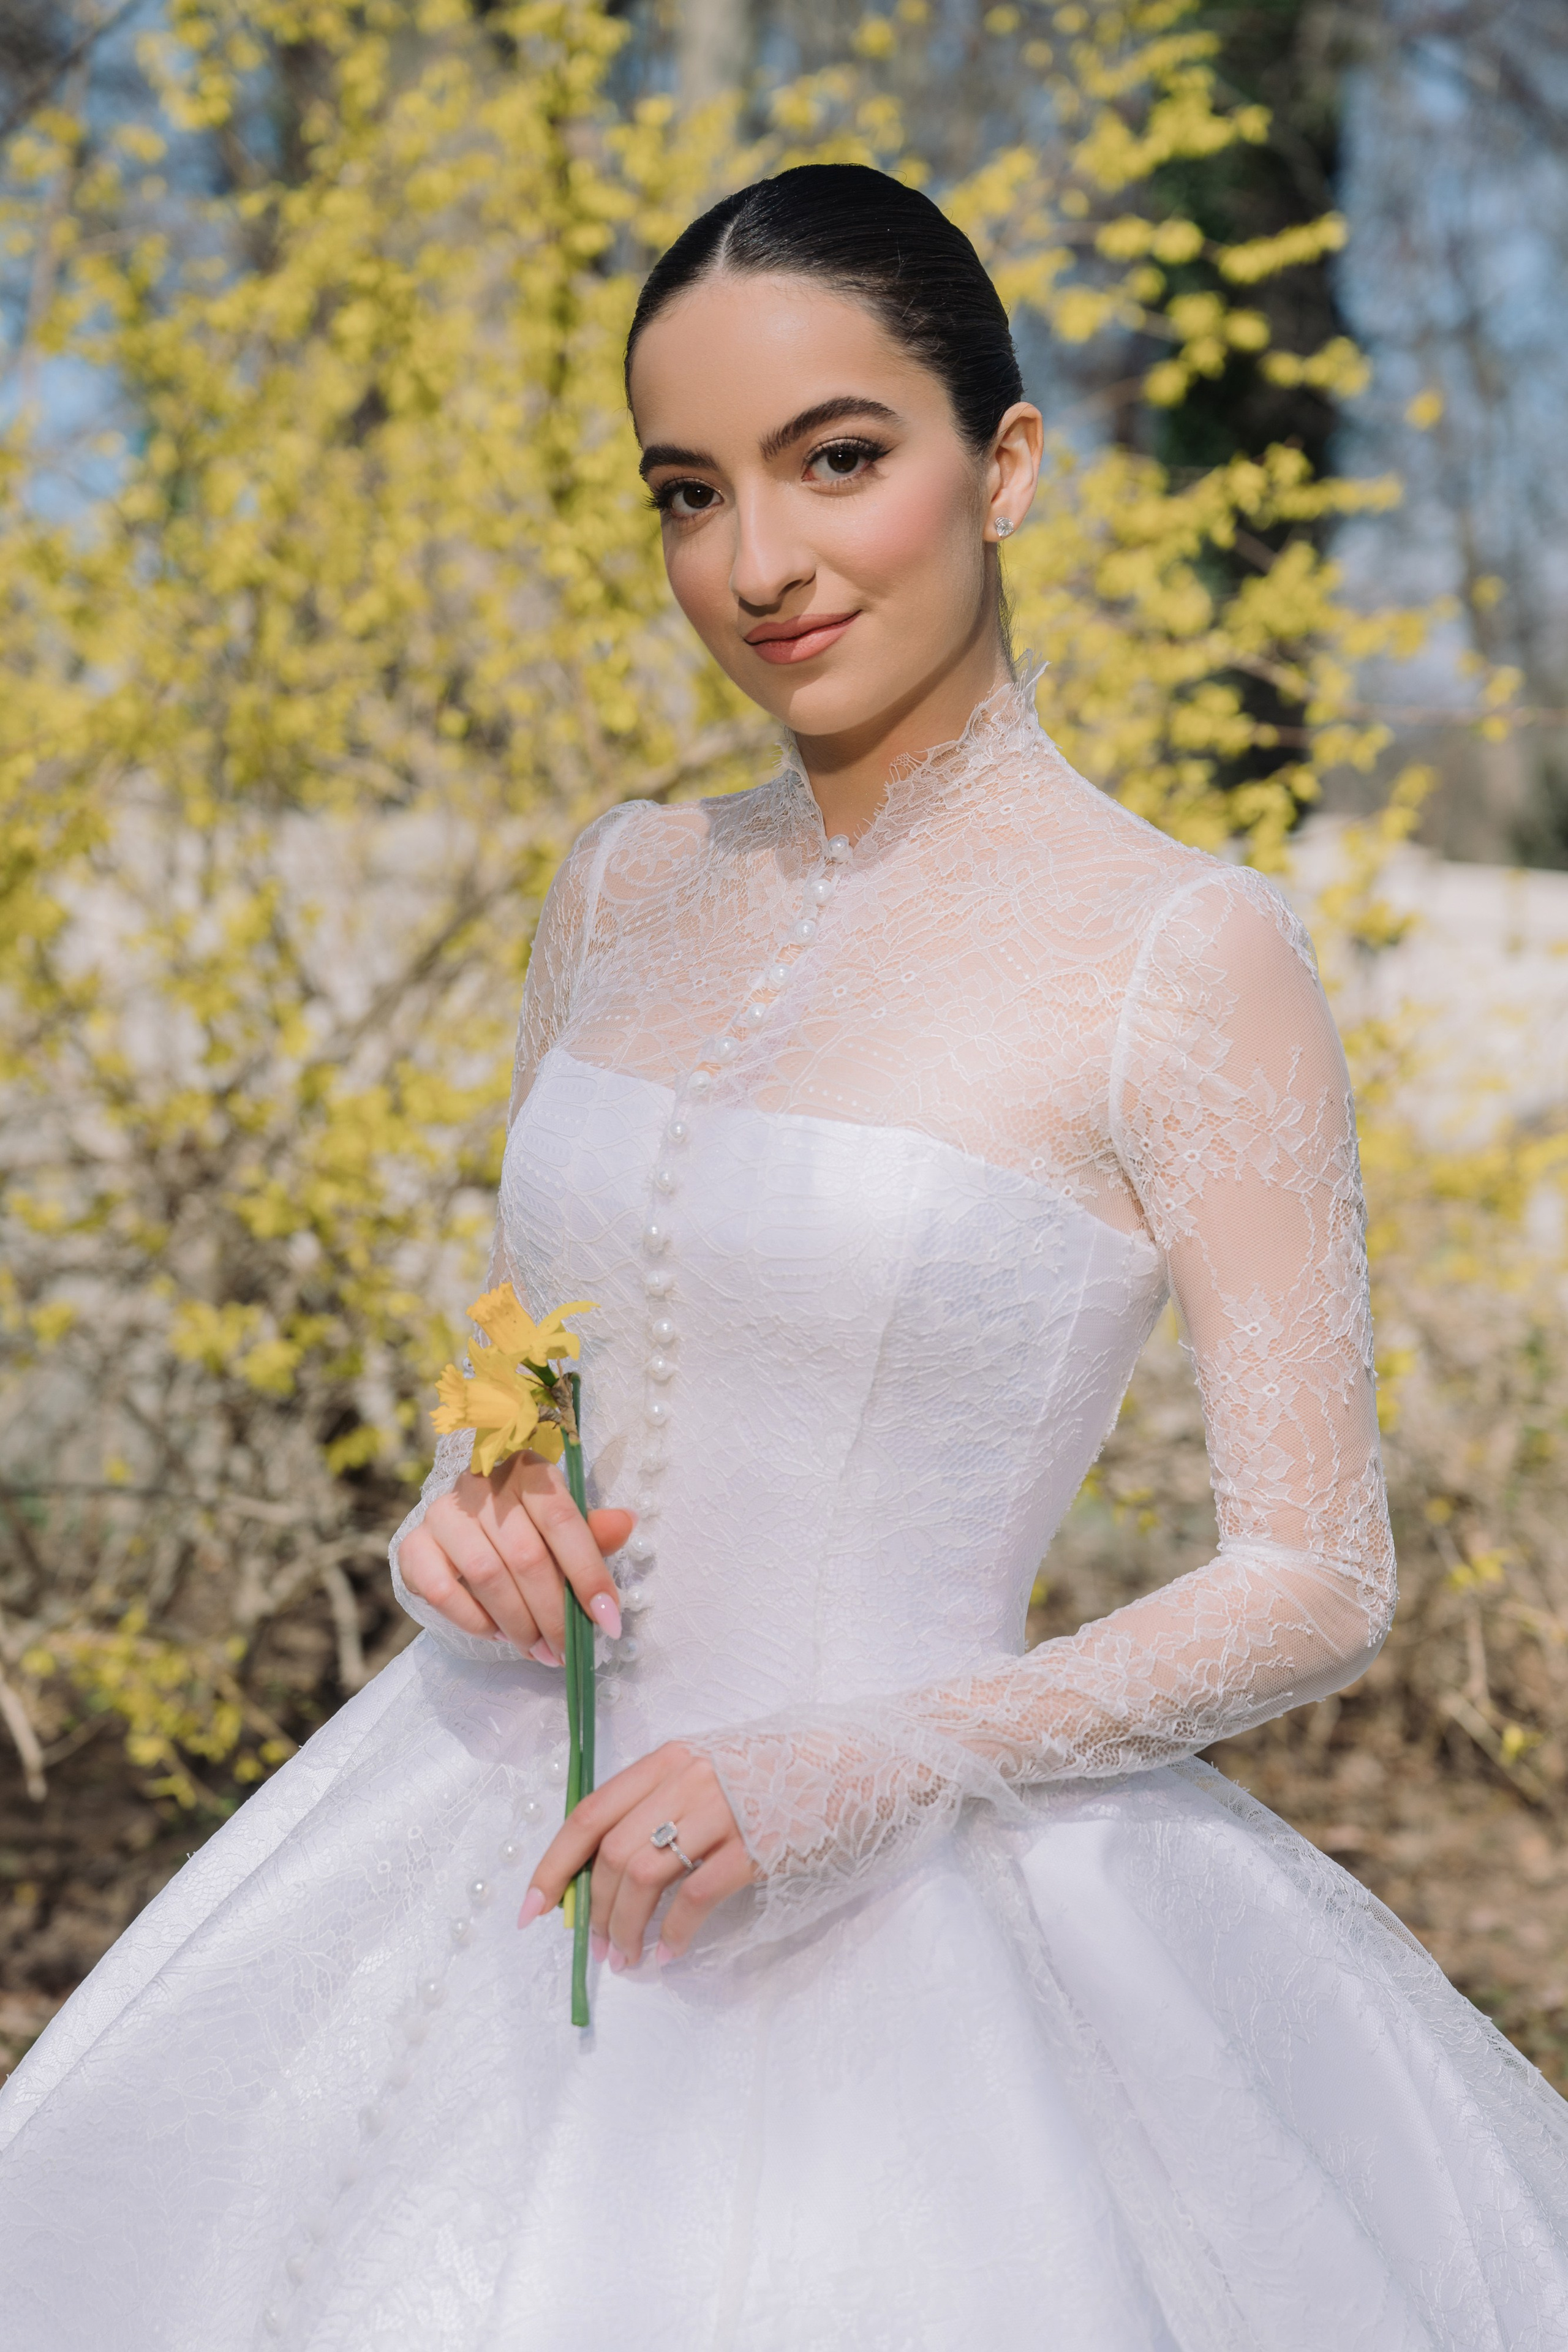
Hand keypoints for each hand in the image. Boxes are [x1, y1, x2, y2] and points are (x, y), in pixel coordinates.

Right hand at [398, 1450, 632, 1662]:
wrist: (461, 1527)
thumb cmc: (524, 1526)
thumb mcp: (562, 1524)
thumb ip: (591, 1530)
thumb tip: (626, 1523)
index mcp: (527, 1469)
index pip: (563, 1520)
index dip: (589, 1573)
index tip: (609, 1620)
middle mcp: (481, 1483)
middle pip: (526, 1556)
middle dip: (553, 1613)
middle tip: (567, 1650)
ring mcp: (442, 1512)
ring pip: (486, 1575)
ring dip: (518, 1623)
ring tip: (539, 1650)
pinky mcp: (414, 1544)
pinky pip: (442, 1590)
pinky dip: (474, 1620)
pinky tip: (497, 1633)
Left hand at [519, 1742, 756, 1966]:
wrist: (857, 1766)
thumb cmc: (777, 1775)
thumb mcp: (709, 1772)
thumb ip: (662, 1805)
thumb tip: (606, 1871)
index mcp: (669, 1760)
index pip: (589, 1812)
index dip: (553, 1864)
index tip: (533, 1909)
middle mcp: (688, 1779)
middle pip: (614, 1852)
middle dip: (595, 1909)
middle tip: (596, 1947)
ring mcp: (722, 1811)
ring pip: (645, 1875)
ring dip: (626, 1927)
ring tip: (626, 1958)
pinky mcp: (755, 1847)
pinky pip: (696, 1897)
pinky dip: (674, 1932)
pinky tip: (669, 1953)